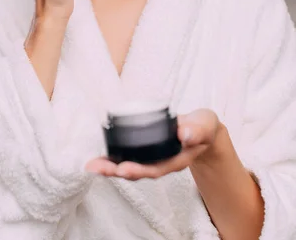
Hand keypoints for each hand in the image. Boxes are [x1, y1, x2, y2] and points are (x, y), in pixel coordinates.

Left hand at [86, 109, 220, 179]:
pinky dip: (112, 158)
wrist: (202, 129)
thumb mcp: (205, 126)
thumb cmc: (202, 127)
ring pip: (130, 166)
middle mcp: (162, 162)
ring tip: (92, 166)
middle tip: (98, 168)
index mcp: (177, 159)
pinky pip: (128, 156)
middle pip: (138, 171)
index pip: (156, 168)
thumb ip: (197, 130)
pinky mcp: (146, 150)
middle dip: (117, 171)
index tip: (124, 169)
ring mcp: (153, 158)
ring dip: (110, 167)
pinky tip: (98, 157)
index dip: (139, 170)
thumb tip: (184, 134)